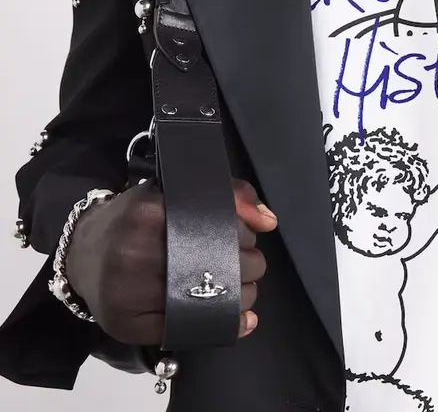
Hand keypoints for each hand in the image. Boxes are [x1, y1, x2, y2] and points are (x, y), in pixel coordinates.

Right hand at [65, 178, 276, 344]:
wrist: (83, 251)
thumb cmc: (138, 218)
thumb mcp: (174, 193)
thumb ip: (227, 195)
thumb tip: (269, 221)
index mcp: (150, 212)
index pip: (220, 225)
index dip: (243, 233)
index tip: (244, 234)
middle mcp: (136, 252)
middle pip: (218, 263)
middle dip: (248, 264)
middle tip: (246, 261)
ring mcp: (130, 293)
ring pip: (209, 299)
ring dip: (241, 295)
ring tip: (240, 287)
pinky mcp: (128, 326)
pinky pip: (189, 329)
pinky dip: (225, 324)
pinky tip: (238, 316)